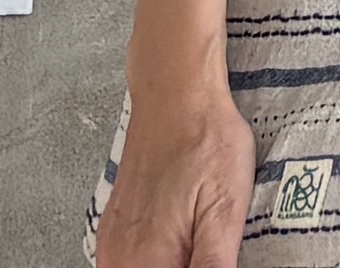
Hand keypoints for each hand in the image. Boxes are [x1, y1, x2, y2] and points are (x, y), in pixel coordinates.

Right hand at [94, 71, 254, 267]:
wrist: (175, 91)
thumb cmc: (203, 138)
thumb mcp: (226, 209)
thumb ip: (214, 267)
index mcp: (147, 259)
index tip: (210, 260)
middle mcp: (120, 254)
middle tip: (208, 250)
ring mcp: (113, 241)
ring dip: (168, 266)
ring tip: (196, 241)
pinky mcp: (115, 227)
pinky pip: (128, 265)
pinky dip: (152, 264)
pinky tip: (180, 248)